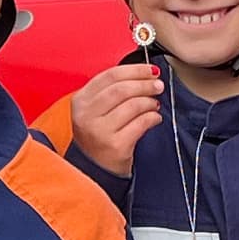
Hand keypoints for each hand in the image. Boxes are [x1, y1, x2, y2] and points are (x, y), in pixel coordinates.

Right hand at [62, 60, 159, 177]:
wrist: (95, 169)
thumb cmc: (98, 136)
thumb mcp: (95, 110)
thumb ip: (111, 90)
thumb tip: (144, 74)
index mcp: (80, 101)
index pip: (110, 75)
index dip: (134, 70)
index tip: (150, 70)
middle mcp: (86, 115)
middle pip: (122, 89)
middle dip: (144, 84)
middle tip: (158, 85)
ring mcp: (100, 131)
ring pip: (133, 105)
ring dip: (149, 102)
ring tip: (154, 104)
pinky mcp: (115, 146)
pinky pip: (141, 123)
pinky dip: (153, 118)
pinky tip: (154, 118)